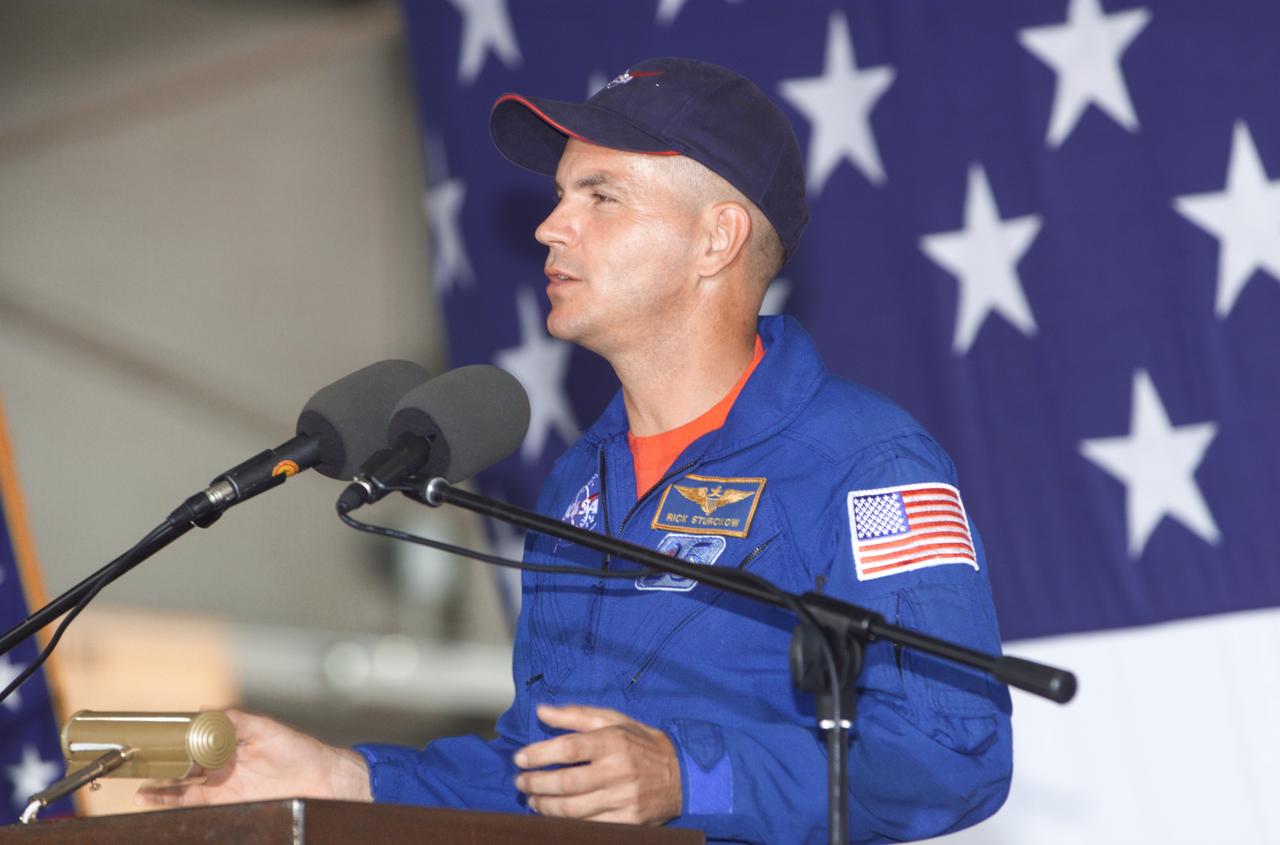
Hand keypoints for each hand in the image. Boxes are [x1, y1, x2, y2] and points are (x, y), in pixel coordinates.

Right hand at [135, 709, 371, 807]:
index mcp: (228, 742)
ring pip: (180, 786)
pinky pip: (192, 803)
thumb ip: (237, 720)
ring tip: (136, 786)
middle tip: (134, 762)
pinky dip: (171, 802)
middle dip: (157, 764)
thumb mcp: (268, 729)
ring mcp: (221, 784)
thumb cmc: (298, 751)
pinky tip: (152, 799)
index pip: (193, 739)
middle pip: (181, 764)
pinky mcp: (225, 803)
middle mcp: (220, 764)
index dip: (171, 739)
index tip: (150, 737)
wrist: (321, 781)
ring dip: (158, 787)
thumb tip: (207, 708)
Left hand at [513, 704, 680, 824]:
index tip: (520, 758)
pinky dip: (566, 823)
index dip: (539, 754)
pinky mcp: (629, 821)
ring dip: (545, 806)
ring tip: (532, 800)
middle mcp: (618, 770)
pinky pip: (589, 826)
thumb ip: (575, 715)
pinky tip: (554, 815)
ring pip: (573, 809)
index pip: (569, 748)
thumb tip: (541, 711)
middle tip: (520, 782)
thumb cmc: (641, 743)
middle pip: (566, 782)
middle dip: (536, 784)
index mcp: (614, 741)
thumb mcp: (614, 720)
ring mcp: (624, 798)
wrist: (682, 775)